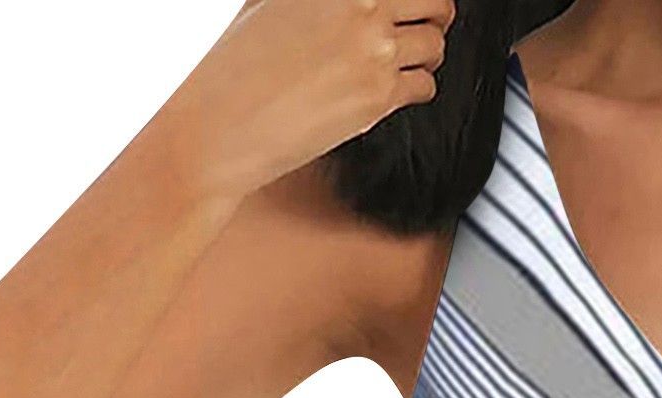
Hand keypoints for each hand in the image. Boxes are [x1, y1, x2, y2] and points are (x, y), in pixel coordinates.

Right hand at [159, 0, 456, 201]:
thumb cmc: (238, 65)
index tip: (411, 3)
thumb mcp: (269, 2)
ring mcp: (372, 48)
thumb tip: (342, 5)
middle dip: (436, 14)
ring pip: (434, 44)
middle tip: (431, 21)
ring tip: (414, 59)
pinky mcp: (379, 94)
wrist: (225, 121)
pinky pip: (425, 85)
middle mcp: (358, 5)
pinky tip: (400, 88)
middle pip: (433, 0)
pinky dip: (419, 87)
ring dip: (429, 54)